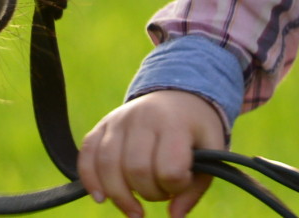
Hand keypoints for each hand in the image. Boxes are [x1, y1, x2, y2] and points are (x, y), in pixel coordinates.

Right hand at [78, 90, 224, 217]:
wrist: (177, 94)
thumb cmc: (195, 129)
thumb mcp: (211, 151)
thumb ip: (195, 187)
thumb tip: (174, 216)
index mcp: (174, 122)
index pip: (169, 169)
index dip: (176, 186)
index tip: (183, 181)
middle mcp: (143, 117)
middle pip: (136, 170)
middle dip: (150, 194)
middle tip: (162, 191)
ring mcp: (119, 119)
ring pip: (108, 166)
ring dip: (121, 196)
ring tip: (135, 210)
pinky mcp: (103, 125)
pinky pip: (87, 153)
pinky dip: (90, 179)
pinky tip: (101, 198)